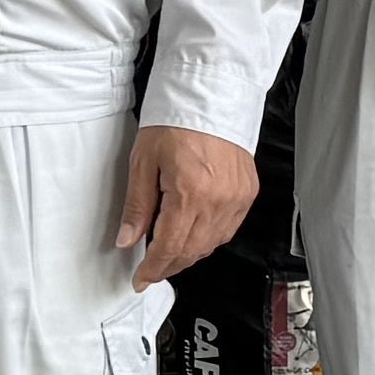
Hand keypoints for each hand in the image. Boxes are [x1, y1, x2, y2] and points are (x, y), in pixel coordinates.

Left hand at [115, 123, 255, 288]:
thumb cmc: (176, 120)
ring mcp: (237, 197)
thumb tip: (127, 240)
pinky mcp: (247, 192)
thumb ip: (137, 206)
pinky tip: (194, 234)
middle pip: (192, 251)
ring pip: (212, 244)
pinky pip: (229, 228)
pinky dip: (209, 238)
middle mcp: (218, 199)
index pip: (169, 248)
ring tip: (169, 254)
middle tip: (151, 270)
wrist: (210, 95)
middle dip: (169, 266)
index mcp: (190, 192)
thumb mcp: (143, 161)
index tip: (140, 279)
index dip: (153, 269)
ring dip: (189, 254)